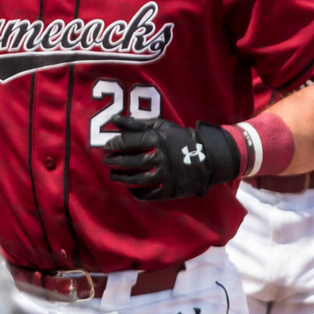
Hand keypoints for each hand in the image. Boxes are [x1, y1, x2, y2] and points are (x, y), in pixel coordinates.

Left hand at [101, 115, 241, 200]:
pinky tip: (131, 190)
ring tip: (113, 176)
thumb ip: (136, 124)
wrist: (207, 156)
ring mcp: (166, 175)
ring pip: (137, 179)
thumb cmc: (179, 138)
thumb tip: (113, 119)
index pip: (128, 142)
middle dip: (115, 162)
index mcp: (156, 140)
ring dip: (122, 178)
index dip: (114, 145)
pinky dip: (138, 194)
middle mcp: (160, 157)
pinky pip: (150, 194)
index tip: (106, 147)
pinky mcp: (171, 189)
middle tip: (106, 162)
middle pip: (130, 161)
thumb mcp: (160, 126)